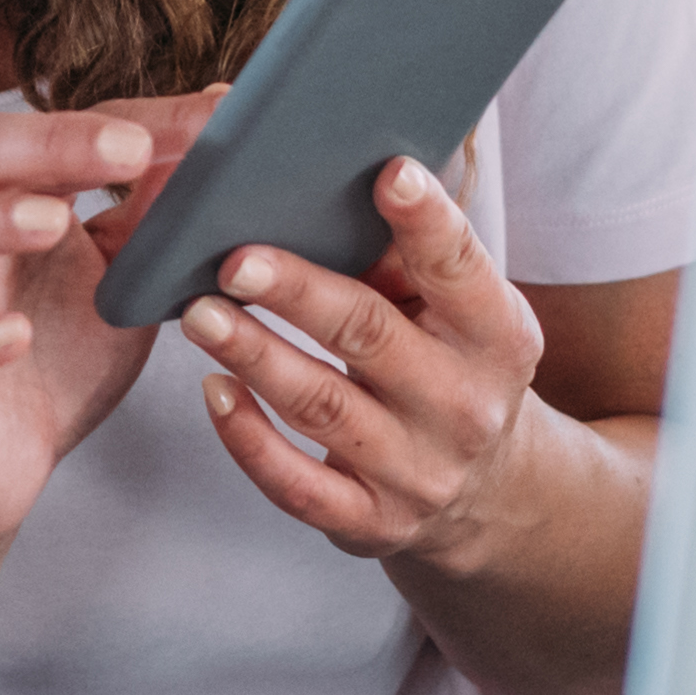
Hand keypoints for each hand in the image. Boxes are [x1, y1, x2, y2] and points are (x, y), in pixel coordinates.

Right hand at [0, 90, 225, 561]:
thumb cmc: (56, 357)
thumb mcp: (121, 281)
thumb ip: (153, 217)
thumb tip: (218, 134)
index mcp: (14, 202)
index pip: (58, 134)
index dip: (130, 123)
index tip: (210, 118)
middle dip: (48, 143)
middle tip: (127, 151)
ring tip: (50, 221)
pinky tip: (14, 337)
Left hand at [176, 154, 565, 576]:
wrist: (484, 494)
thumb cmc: (450, 368)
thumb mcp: (460, 317)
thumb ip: (408, 259)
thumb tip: (336, 173)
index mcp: (497, 336)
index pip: (461, 269)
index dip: (427, 222)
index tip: (388, 172)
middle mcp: (463, 405)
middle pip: (370, 334)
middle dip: (298, 291)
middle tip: (233, 257)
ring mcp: (416, 470)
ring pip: (322, 406)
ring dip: (254, 354)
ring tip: (198, 313)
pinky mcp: (368, 522)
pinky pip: (296, 484)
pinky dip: (248, 438)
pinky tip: (213, 389)